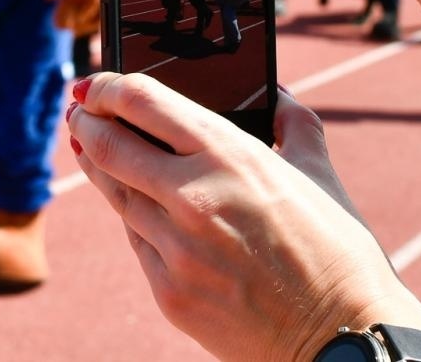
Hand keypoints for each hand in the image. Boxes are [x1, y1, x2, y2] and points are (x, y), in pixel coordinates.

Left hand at [69, 72, 420, 360]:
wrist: (343, 338)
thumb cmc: (338, 251)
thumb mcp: (318, 170)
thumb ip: (292, 121)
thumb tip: (274, 92)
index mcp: (230, 154)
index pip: (143, 102)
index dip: (106, 87)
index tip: (92, 84)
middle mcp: (194, 196)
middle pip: (109, 146)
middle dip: (85, 122)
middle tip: (78, 111)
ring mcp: (176, 248)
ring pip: (116, 196)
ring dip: (100, 167)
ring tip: (92, 149)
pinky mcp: (169, 292)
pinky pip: (138, 242)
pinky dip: (135, 219)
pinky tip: (138, 207)